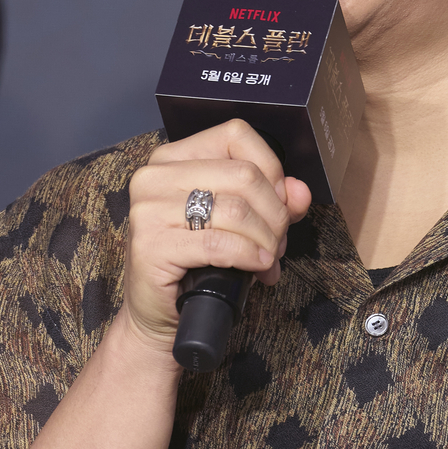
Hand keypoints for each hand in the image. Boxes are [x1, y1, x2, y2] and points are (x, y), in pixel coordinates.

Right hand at [124, 121, 311, 348]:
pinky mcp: (150, 244)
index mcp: (173, 158)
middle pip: (244, 175)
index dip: (271, 169)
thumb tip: (299, 192)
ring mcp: (148, 209)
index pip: (236, 136)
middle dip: (274, 214)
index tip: (279, 204)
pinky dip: (249, 255)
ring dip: (265, 239)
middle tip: (276, 242)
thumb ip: (271, 201)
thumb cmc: (196, 264)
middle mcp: (155, 175)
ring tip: (267, 259)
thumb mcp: (238, 224)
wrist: (159, 312)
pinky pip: (220, 243)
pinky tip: (257, 267)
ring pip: (236, 209)